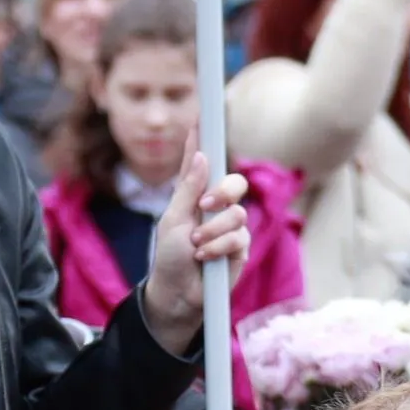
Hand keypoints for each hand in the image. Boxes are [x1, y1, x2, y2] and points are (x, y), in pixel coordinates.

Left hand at [135, 155, 250, 355]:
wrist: (178, 294)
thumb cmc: (170, 257)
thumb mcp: (173, 220)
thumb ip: (188, 188)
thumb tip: (200, 156)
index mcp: (195, 194)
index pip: (202, 162)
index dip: (203, 139)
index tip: (202, 116)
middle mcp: (216, 207)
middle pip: (235, 182)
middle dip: (224, 191)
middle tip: (207, 204)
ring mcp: (230, 227)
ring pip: (238, 213)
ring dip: (213, 229)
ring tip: (197, 245)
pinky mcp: (240, 248)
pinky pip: (239, 237)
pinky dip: (218, 247)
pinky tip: (205, 257)